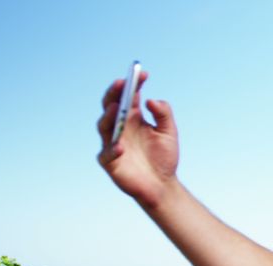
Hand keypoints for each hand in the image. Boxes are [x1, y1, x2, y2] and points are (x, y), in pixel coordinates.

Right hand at [96, 71, 179, 207]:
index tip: (144, 74)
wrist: (162, 185)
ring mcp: (112, 142)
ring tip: (117, 108)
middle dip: (115, 93)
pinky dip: (112, 149)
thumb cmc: (164, 157)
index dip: (134, 83)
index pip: (129, 95)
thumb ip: (164, 114)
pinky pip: (107, 154)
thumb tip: (151, 100)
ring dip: (109, 116)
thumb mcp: (169, 132)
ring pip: (104, 125)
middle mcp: (120, 127)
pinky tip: (120, 146)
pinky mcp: (109, 161)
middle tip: (123, 83)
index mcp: (133, 117)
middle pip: (110, 105)